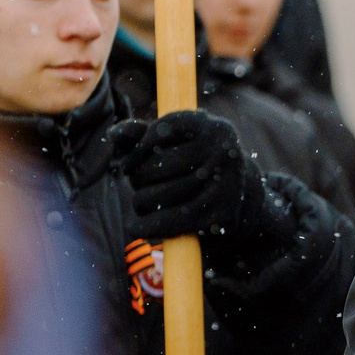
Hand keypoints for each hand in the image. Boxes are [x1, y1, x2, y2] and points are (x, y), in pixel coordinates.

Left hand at [112, 111, 260, 243]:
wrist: (238, 195)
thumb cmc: (196, 162)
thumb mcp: (175, 143)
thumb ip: (143, 135)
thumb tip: (116, 134)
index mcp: (211, 126)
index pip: (159, 132)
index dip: (136, 151)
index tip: (128, 165)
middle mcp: (223, 151)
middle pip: (157, 165)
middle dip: (139, 178)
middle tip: (139, 184)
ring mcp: (226, 184)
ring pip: (160, 195)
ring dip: (140, 202)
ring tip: (141, 203)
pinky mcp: (222, 215)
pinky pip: (172, 221)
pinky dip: (147, 226)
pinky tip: (134, 227)